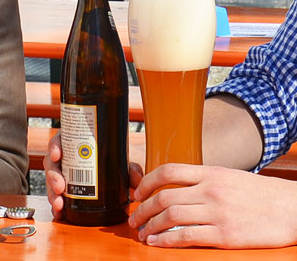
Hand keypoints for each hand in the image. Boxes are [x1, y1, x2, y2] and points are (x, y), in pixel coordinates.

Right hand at [44, 130, 143, 219]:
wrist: (114, 179)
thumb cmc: (111, 164)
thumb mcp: (121, 164)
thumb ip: (131, 169)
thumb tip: (136, 179)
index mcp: (73, 145)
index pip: (58, 142)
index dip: (54, 148)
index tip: (56, 155)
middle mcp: (64, 159)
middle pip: (51, 164)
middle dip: (53, 176)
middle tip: (60, 186)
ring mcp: (61, 175)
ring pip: (50, 182)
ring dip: (52, 193)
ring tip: (59, 204)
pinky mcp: (62, 191)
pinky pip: (54, 196)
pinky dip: (55, 205)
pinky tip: (58, 213)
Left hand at [129, 163, 296, 248]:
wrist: (293, 209)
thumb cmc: (262, 195)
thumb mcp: (230, 177)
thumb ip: (203, 181)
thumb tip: (176, 188)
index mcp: (211, 174)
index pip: (168, 171)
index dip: (146, 183)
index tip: (137, 194)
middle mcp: (211, 191)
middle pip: (164, 197)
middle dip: (143, 209)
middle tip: (134, 219)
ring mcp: (217, 213)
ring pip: (170, 217)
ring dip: (151, 226)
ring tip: (143, 233)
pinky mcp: (225, 236)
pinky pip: (187, 236)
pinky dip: (166, 240)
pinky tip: (157, 243)